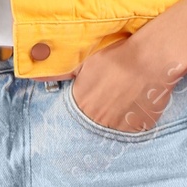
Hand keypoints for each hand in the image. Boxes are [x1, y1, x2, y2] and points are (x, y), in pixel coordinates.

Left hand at [68, 0, 186, 135]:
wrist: (151, 59)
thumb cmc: (118, 57)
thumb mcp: (85, 62)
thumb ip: (61, 74)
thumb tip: (36, 77)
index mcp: (81, 104)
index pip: (76, 115)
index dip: (87, 105)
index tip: (96, 97)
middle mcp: (96, 120)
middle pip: (95, 122)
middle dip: (102, 112)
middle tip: (115, 95)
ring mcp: (118, 126)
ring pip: (114, 127)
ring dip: (118, 117)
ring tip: (128, 97)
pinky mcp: (138, 129)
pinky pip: (133, 128)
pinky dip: (136, 119)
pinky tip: (139, 102)